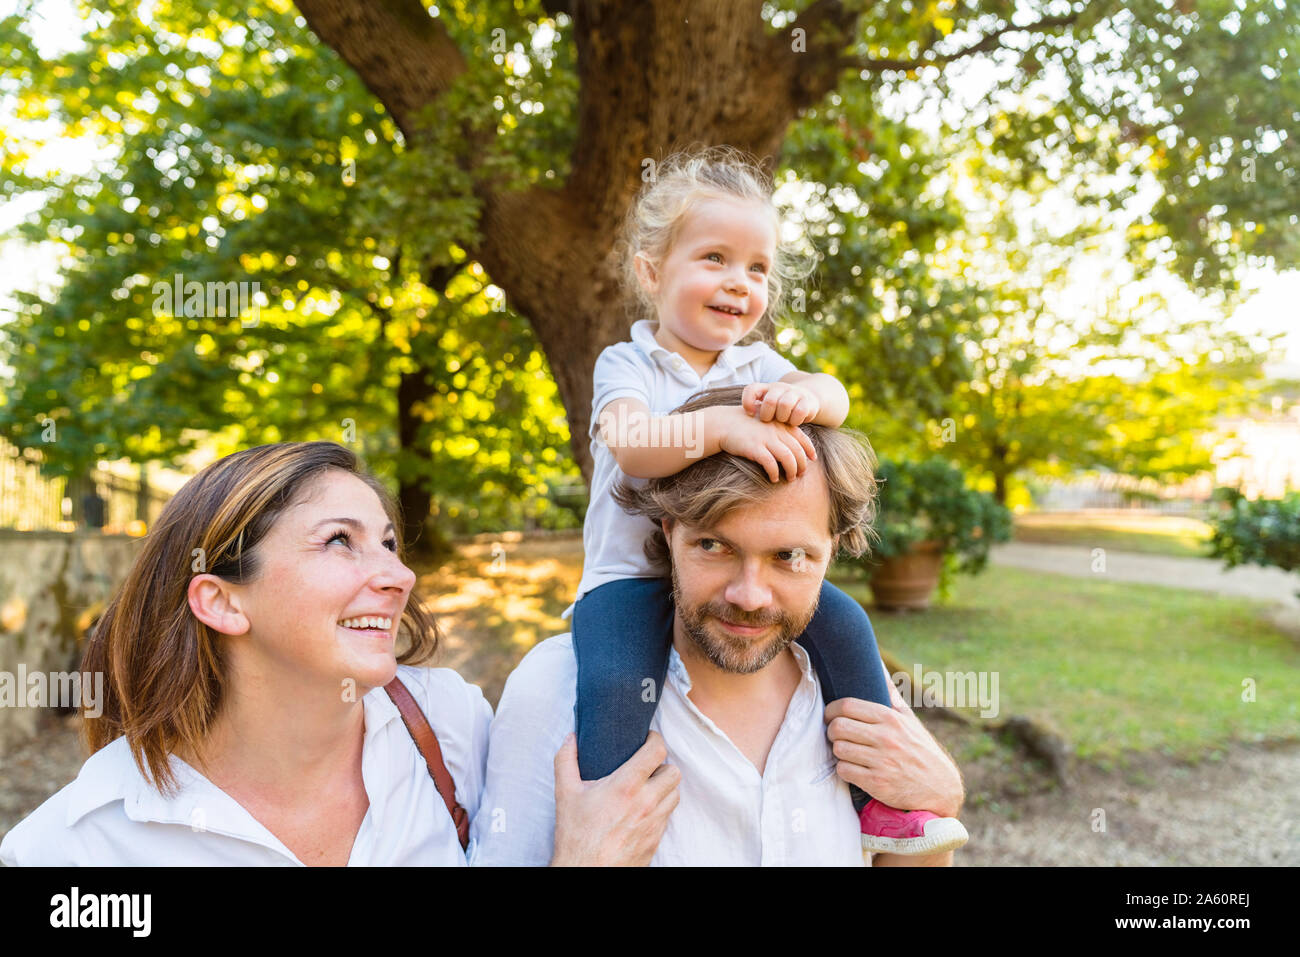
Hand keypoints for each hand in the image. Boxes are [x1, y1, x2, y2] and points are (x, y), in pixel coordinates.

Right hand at [550, 731, 679, 865]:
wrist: (585, 872)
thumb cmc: (576, 836)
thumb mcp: (565, 794)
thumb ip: (566, 760)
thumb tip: (570, 738)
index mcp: (626, 787)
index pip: (657, 752)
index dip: (655, 739)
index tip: (647, 739)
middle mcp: (646, 803)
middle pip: (674, 772)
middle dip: (662, 764)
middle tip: (648, 765)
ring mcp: (654, 823)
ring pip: (675, 794)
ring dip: (665, 787)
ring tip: (648, 786)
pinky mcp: (656, 839)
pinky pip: (668, 816)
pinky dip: (661, 808)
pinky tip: (644, 809)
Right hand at [717, 405, 816, 482]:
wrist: (723, 423)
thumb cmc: (743, 424)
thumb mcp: (764, 421)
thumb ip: (778, 429)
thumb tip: (789, 443)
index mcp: (780, 424)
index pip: (802, 437)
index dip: (809, 449)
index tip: (812, 458)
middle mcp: (776, 430)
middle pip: (797, 450)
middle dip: (802, 464)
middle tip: (800, 474)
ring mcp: (766, 438)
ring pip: (788, 458)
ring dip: (791, 470)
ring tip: (789, 478)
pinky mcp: (755, 448)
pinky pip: (771, 464)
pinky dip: (775, 473)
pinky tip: (773, 478)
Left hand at [742, 381, 820, 426]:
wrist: (807, 399)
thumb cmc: (779, 408)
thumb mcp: (766, 408)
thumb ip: (755, 412)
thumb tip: (739, 427)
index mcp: (766, 388)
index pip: (752, 389)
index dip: (748, 401)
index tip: (750, 414)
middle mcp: (779, 387)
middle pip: (769, 400)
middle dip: (767, 415)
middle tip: (769, 421)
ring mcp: (794, 392)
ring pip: (785, 404)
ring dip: (782, 417)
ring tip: (782, 422)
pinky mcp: (807, 400)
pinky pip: (800, 411)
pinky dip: (795, 420)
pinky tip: (793, 423)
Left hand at [824, 679, 963, 818]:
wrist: (940, 788)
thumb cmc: (922, 750)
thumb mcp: (910, 721)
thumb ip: (892, 698)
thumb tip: (880, 672)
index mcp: (891, 719)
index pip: (847, 706)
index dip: (831, 710)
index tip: (830, 716)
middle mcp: (886, 738)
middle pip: (838, 727)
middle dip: (832, 731)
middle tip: (836, 735)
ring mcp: (881, 761)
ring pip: (838, 749)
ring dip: (838, 751)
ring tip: (847, 752)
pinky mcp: (877, 783)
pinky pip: (844, 771)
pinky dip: (844, 770)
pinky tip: (853, 768)